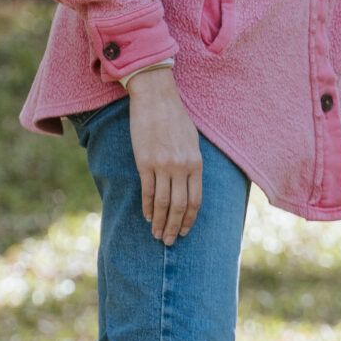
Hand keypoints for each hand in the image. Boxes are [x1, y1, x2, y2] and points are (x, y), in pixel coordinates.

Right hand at [126, 65, 202, 243]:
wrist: (156, 98)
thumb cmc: (175, 118)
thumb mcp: (192, 141)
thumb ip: (192, 163)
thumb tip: (190, 184)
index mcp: (196, 163)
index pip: (195, 200)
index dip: (190, 219)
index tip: (186, 231)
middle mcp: (181, 167)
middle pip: (180, 206)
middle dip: (175, 227)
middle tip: (170, 242)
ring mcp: (162, 166)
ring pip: (163, 203)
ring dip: (160, 222)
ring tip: (157, 235)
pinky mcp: (144, 162)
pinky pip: (148, 191)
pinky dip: (148, 208)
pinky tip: (148, 217)